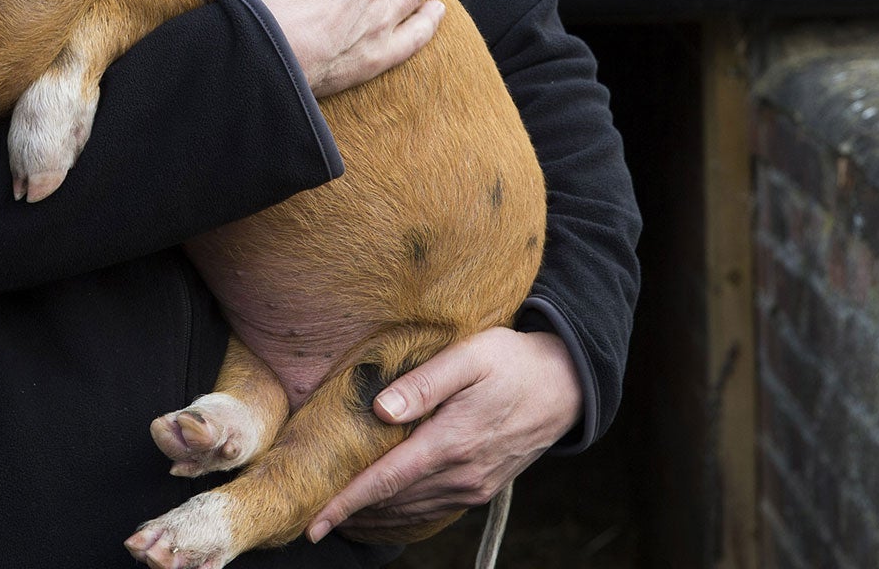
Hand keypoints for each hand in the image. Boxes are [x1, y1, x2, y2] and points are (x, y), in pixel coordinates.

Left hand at [306, 327, 580, 543]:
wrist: (566, 385)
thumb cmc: (511, 362)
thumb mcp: (468, 357)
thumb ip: (423, 383)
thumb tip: (380, 409)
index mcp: (452, 441)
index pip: (386, 481)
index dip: (347, 503)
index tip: (314, 521)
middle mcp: (462, 474)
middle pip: (393, 502)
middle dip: (351, 512)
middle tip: (312, 516)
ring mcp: (474, 485)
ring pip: (412, 511)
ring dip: (374, 517)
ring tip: (338, 516)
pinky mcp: (482, 488)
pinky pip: (433, 510)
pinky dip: (402, 515)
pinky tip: (383, 510)